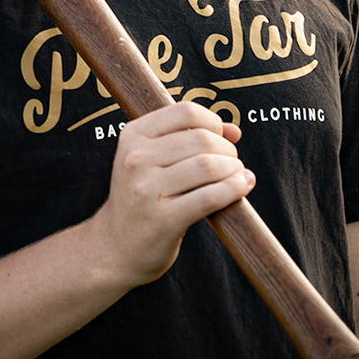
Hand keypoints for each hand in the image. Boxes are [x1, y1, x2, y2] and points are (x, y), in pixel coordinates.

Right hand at [90, 101, 254, 288]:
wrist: (116, 246)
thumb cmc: (142, 197)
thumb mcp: (152, 160)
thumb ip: (190, 137)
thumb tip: (234, 131)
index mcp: (133, 135)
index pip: (185, 112)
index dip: (212, 121)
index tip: (221, 136)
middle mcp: (136, 159)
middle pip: (201, 139)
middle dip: (227, 149)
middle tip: (233, 161)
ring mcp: (147, 190)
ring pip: (207, 166)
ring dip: (233, 168)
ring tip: (238, 175)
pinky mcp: (163, 220)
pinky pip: (209, 197)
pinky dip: (233, 189)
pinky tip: (242, 186)